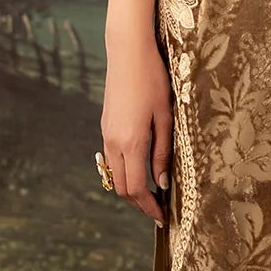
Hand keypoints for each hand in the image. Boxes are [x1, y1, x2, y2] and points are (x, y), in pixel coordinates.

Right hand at [101, 35, 173, 226]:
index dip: (149, 207)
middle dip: (140, 203)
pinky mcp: (106, 126)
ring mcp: (106, 134)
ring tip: (153, 195)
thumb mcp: (165, 116)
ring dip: (132, 188)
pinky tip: (141, 170)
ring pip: (115, 174)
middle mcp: (113, 142)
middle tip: (159, 211)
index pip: (136, 188)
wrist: (128, 52)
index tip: (163, 218)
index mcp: (130, 141)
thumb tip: (162, 183)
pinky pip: (113, 159)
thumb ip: (162, 152)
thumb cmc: (153, 80)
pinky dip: (126, 172)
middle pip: (122, 187)